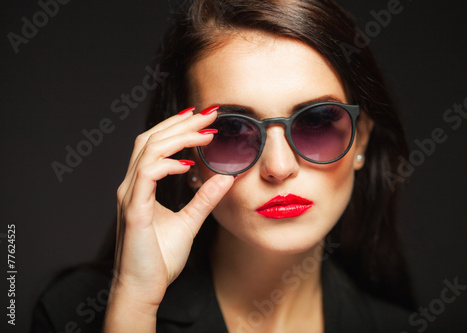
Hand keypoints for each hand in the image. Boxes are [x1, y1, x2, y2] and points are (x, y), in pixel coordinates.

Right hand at [106, 106, 232, 321]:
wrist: (143, 289)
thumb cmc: (159, 258)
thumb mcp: (189, 222)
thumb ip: (205, 199)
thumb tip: (226, 178)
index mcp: (141, 186)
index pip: (156, 144)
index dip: (178, 127)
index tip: (205, 118)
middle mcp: (131, 185)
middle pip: (152, 138)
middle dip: (182, 122)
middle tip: (210, 113)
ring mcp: (130, 195)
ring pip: (149, 149)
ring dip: (179, 136)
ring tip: (206, 132)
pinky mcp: (134, 210)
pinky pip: (147, 174)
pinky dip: (168, 163)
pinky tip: (189, 164)